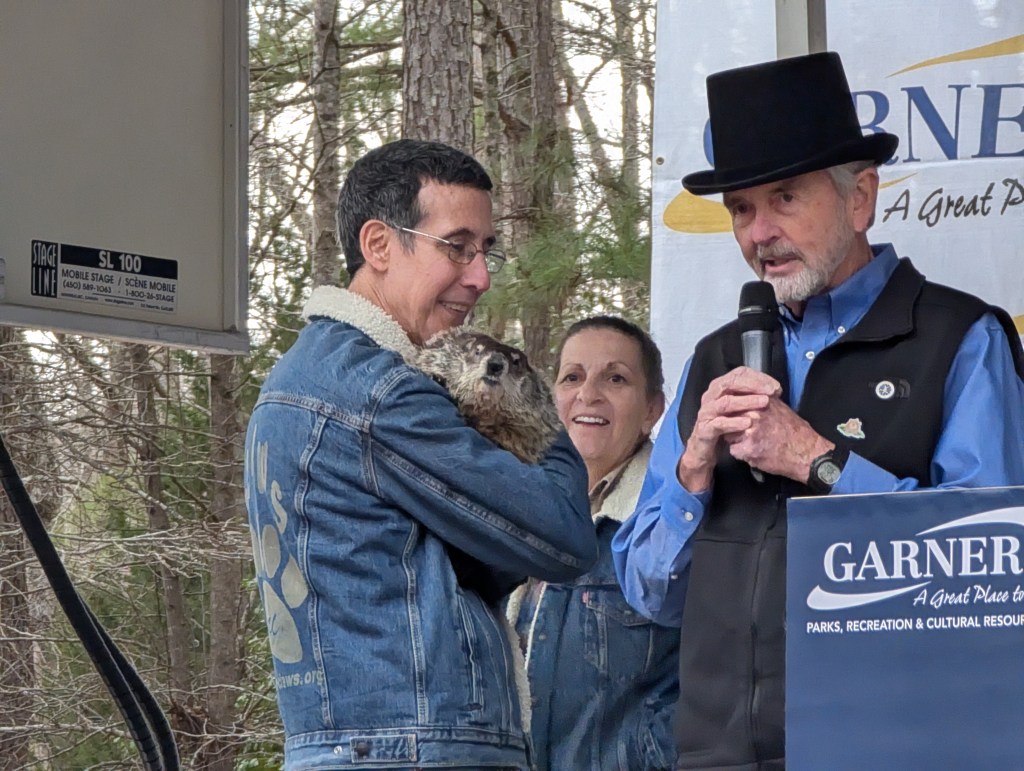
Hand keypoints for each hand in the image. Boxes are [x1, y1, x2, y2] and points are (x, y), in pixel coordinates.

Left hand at [677, 366, 831, 488]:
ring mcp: (749, 432)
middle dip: (731, 424)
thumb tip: (744, 397)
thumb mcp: (778, 407)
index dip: (732, 410)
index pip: (732, 401)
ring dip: (735, 439)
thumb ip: (759, 401)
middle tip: (746, 431)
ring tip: (753, 441)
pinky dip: (741, 453)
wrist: (807, 453)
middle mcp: (753, 414)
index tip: (734, 415)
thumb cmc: (794, 431)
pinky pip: (734, 451)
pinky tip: (755, 452)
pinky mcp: (748, 449)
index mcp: (760, 401)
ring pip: (727, 434)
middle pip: (726, 417)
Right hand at [677, 367, 777, 491]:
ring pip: (725, 402)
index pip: (739, 373)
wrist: (704, 448)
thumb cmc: (725, 426)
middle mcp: (711, 396)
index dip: (759, 377)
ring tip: (764, 403)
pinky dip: (734, 422)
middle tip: (771, 392)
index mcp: (720, 387)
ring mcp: (706, 412)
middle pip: (731, 383)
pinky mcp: (704, 429)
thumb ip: (752, 397)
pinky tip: (748, 423)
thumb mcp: (739, 408)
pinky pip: (719, 423)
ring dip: (746, 401)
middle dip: (753, 386)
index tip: (776, 387)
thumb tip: (775, 390)